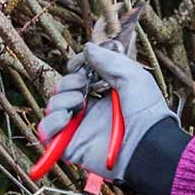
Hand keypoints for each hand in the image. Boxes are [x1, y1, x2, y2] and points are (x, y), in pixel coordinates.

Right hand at [38, 43, 174, 181]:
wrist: (148, 144)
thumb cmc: (147, 112)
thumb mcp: (133, 76)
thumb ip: (109, 60)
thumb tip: (87, 48)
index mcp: (105, 94)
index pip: (78, 76)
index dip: (75, 68)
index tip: (79, 64)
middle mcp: (90, 110)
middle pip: (62, 90)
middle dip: (67, 82)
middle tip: (82, 85)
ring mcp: (80, 128)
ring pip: (53, 108)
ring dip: (60, 100)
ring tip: (79, 102)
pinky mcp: (71, 146)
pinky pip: (47, 133)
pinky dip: (50, 123)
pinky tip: (66, 118)